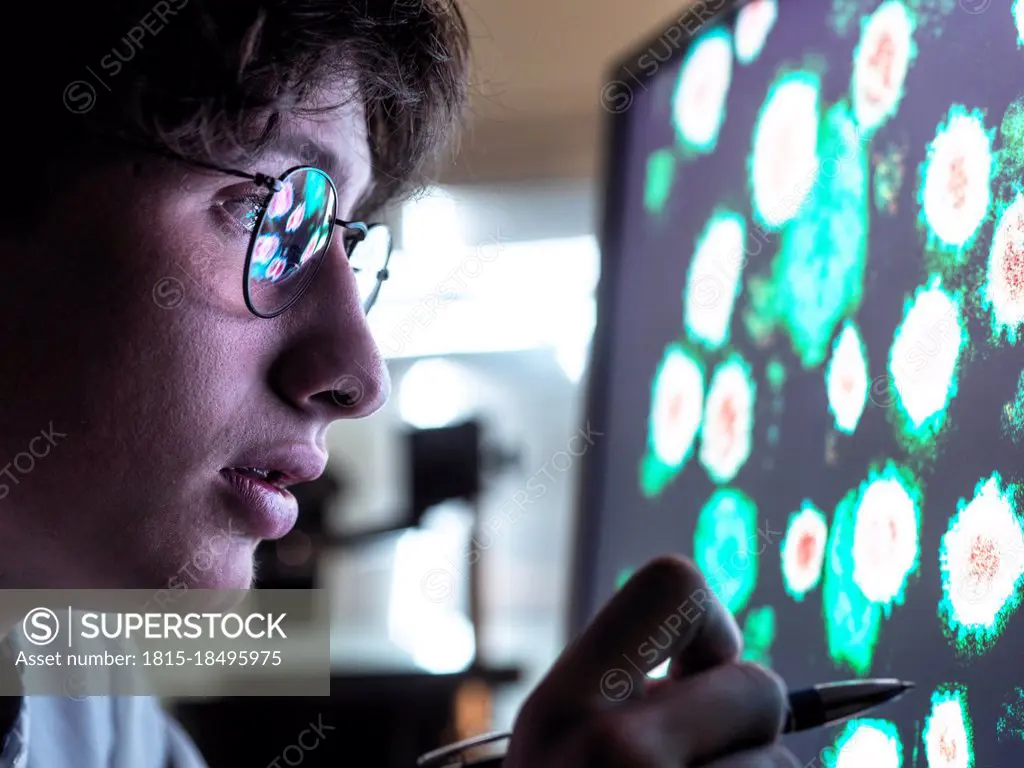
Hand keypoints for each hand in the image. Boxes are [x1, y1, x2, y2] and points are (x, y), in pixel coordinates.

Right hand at [503, 556, 798, 766]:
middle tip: (708, 759)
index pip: (674, 586)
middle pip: (756, 687)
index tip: (706, 673)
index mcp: (557, 707)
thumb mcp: (557, 753)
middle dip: (750, 725)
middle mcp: (608, 749)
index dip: (713, 626)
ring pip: (778, 761)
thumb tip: (741, 674)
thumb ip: (622, 698)